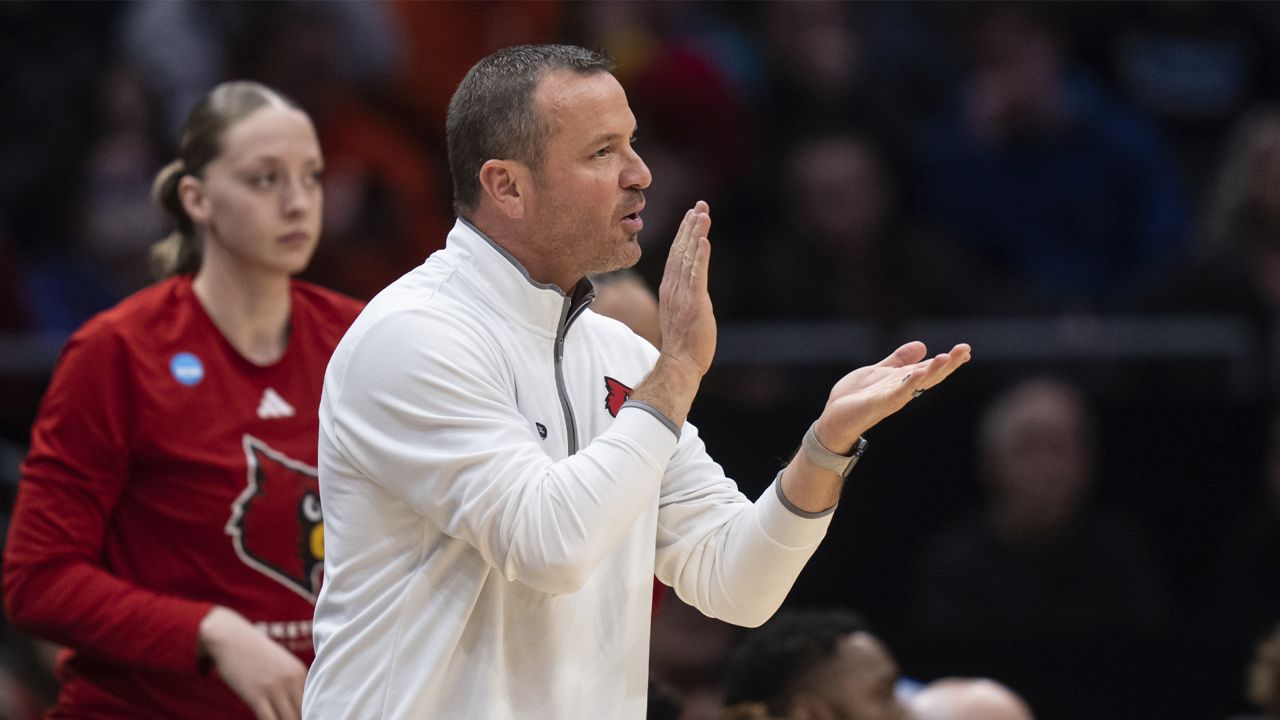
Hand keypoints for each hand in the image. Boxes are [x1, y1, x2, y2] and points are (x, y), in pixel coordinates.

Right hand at [199, 606, 306, 719]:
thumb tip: (294, 707)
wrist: (229, 637)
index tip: (302, 717)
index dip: (307, 715)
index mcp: (300, 673)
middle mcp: (292, 680)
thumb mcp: (278, 666)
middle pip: (303, 714)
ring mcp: (275, 687)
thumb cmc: (251, 655)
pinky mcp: (257, 695)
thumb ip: (288, 684)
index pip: (312, 704)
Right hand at [655, 200, 715, 380]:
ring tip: (702, 212)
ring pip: (688, 257)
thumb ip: (685, 297)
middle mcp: (673, 287)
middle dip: (690, 225)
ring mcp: (682, 294)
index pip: (676, 255)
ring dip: (696, 233)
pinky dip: (700, 256)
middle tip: (700, 204)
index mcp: (670, 288)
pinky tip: (704, 240)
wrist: (679, 363)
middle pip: (680, 249)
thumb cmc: (683, 343)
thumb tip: (692, 289)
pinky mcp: (694, 302)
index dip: (684, 233)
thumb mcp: (681, 313)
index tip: (692, 215)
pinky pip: (697, 274)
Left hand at [814, 341, 971, 452]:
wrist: (834, 419)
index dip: (947, 361)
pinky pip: (897, 393)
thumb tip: (923, 345)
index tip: (965, 350)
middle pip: (929, 376)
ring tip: (946, 357)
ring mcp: (892, 397)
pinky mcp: (878, 403)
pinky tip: (919, 373)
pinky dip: (909, 384)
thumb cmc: (856, 397)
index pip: (929, 369)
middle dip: (947, 364)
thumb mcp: (880, 372)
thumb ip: (899, 360)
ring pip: (917, 384)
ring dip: (932, 371)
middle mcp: (902, 390)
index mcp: (903, 381)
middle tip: (965, 350)